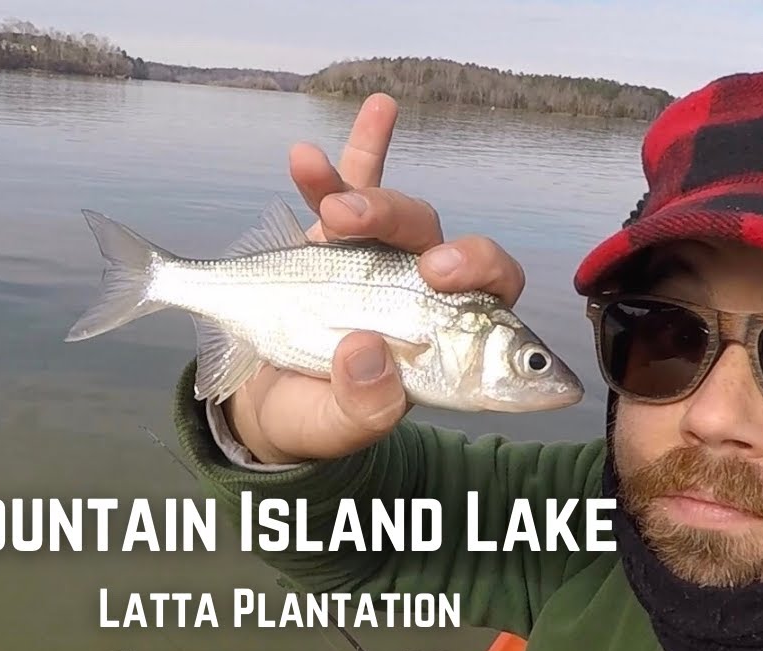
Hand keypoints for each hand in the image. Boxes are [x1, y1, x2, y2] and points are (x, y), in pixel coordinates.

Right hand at [221, 94, 526, 463]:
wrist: (265, 401)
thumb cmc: (317, 417)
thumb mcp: (335, 429)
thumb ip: (362, 407)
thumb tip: (368, 354)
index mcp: (451, 350)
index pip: (496, 310)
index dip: (486, 279)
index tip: (443, 273)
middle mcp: (430, 299)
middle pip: (455, 253)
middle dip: (440, 244)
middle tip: (413, 261)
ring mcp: (389, 261)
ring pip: (404, 218)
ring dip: (373, 204)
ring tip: (333, 211)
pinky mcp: (344, 237)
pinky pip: (362, 183)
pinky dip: (365, 149)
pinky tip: (379, 110)